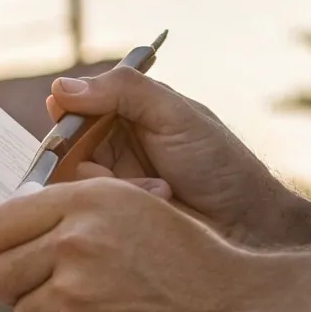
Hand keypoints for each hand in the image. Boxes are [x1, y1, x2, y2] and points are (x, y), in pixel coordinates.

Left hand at [0, 177, 256, 311]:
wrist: (231, 303)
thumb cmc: (184, 254)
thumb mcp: (130, 204)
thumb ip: (68, 208)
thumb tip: (5, 226)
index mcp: (82, 201)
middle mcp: (74, 241)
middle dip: (12, 286)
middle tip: (46, 289)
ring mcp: (76, 291)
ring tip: (93, 306)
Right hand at [46, 68, 310, 247]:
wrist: (250, 225)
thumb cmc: (221, 164)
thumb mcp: (175, 114)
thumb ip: (122, 90)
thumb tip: (60, 87)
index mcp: (128, 115)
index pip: (75, 108)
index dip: (67, 115)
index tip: (68, 120)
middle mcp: (114, 149)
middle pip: (65, 147)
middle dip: (86, 154)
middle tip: (109, 164)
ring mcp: (112, 187)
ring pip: (73, 180)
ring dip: (112, 182)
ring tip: (160, 187)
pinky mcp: (112, 221)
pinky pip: (88, 211)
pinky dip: (121, 204)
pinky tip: (160, 202)